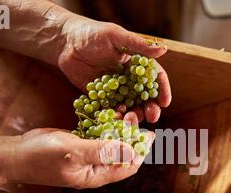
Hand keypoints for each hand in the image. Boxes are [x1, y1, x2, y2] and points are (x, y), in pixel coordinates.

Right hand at [3, 128, 153, 188]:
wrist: (16, 154)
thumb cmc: (42, 156)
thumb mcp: (73, 152)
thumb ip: (102, 151)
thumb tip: (132, 152)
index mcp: (96, 174)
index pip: (128, 166)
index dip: (141, 151)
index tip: (149, 134)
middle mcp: (94, 167)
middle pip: (122, 154)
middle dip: (131, 137)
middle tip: (134, 116)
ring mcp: (86, 156)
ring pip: (110, 143)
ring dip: (119, 130)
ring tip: (125, 112)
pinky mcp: (78, 144)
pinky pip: (97, 136)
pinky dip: (104, 125)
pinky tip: (109, 113)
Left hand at [57, 17, 171, 122]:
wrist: (66, 43)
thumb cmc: (92, 33)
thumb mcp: (116, 36)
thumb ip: (138, 45)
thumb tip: (163, 49)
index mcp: (138, 63)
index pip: (155, 78)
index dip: (162, 90)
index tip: (165, 103)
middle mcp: (130, 78)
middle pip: (146, 97)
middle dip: (151, 108)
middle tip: (152, 117)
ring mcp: (117, 90)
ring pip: (131, 107)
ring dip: (134, 115)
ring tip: (132, 120)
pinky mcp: (103, 98)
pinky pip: (112, 110)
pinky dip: (115, 117)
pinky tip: (116, 121)